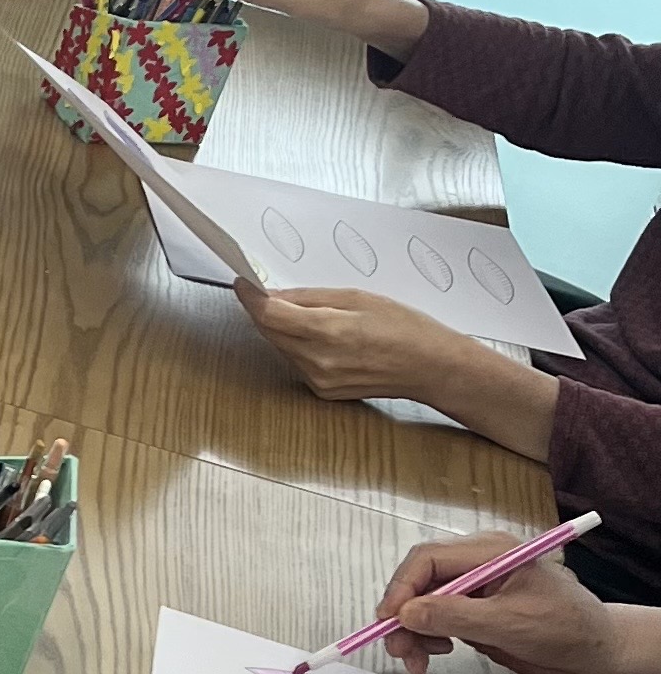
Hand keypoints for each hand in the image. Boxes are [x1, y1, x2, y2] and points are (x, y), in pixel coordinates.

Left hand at [235, 285, 559, 454]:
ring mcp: (317, 379)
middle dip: (265, 310)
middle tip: (269, 291)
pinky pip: (295, 361)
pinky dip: (297, 345)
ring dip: (283, 328)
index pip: (269, 314)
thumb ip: (309, 297)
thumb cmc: (404, 327)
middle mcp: (317, 361)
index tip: (242, 283)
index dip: (250, 297)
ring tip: (312, 314)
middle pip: (269, 331)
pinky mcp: (320, 391)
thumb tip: (272, 294)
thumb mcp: (358, 298)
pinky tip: (322, 337)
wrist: (430, 367)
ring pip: (280, 346)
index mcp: (328, 332)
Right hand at [376, 532, 621, 673]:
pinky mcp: (473, 608)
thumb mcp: (509, 623)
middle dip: (404, 616)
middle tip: (399, 650)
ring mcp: (475, 586)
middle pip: (420, 580)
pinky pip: (435, 617)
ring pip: (422, 602)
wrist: (596, 654)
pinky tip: (437, 652)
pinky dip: (426, 636)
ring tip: (419, 660)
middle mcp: (478, 563)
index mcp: (491, 551)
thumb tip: (405, 613)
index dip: (401, 589)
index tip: (388, 621)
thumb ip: (455, 616)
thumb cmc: (568, 630)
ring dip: (413, 631)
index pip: (428, 559)